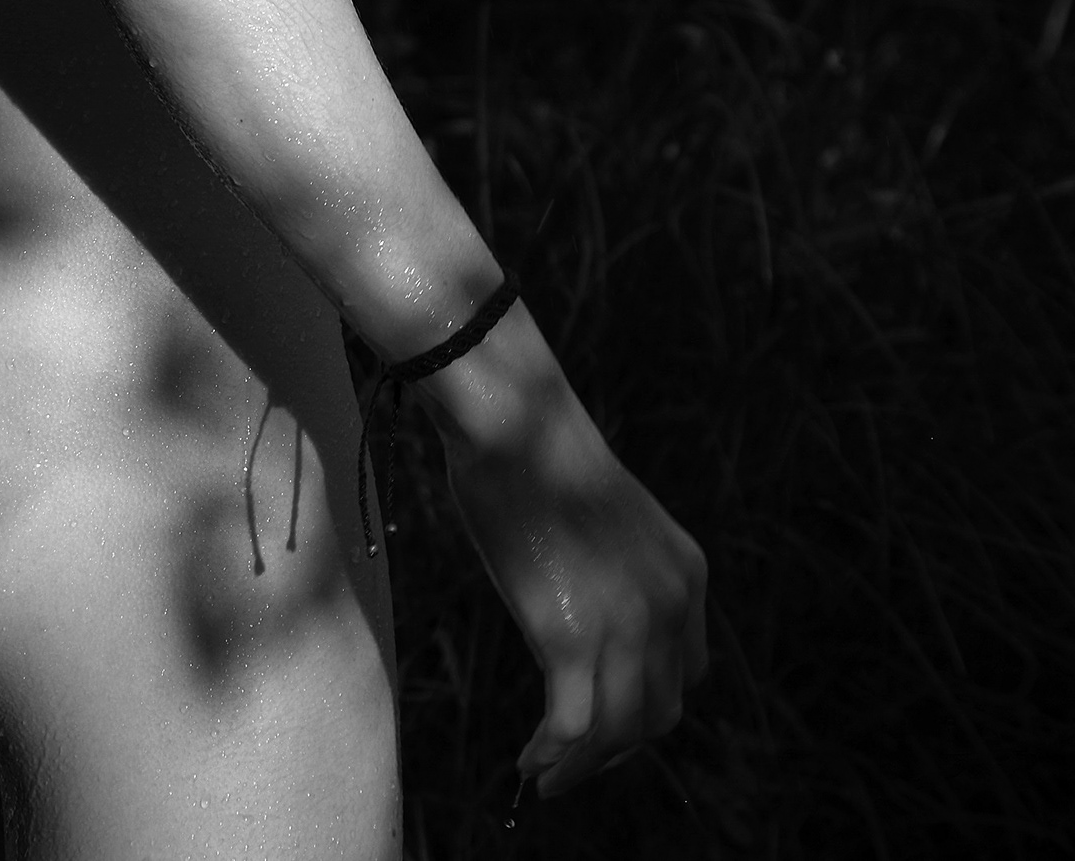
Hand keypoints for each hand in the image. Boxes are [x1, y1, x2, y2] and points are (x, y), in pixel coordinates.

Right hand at [434, 388, 707, 797]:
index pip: (685, 673)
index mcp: (686, 576)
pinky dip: (552, 756)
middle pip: (657, 713)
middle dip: (617, 749)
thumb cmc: (540, 457)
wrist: (518, 428)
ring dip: (583, 768)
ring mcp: (624, 626)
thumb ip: (612, 574)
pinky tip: (530, 763)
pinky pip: (573, 727)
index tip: (606, 718)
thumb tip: (578, 615)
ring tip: (547, 777)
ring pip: (618, 732)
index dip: (646, 705)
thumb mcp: (606, 521)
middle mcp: (669, 607)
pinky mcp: (570, 637)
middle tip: (574, 764)